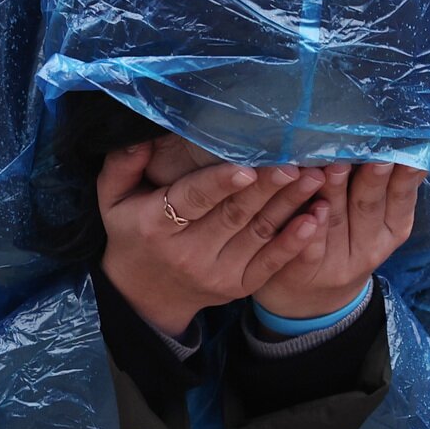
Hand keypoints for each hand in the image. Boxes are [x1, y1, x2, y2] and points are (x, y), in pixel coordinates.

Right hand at [98, 143, 328, 336]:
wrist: (144, 296)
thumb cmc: (131, 233)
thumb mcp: (112, 199)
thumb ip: (122, 164)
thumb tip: (139, 132)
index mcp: (156, 225)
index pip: (192, 201)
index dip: (220, 184)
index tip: (248, 167)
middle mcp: (188, 252)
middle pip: (234, 214)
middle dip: (269, 186)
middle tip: (298, 160)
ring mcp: (217, 272)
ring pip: (259, 233)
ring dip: (291, 205)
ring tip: (317, 178)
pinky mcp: (239, 286)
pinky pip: (272, 263)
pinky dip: (296, 241)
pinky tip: (316, 218)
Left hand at [254, 161, 426, 320]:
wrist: (312, 300)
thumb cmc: (345, 241)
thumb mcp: (376, 221)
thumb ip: (388, 188)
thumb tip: (411, 144)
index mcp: (392, 230)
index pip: (400, 200)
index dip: (403, 178)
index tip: (405, 152)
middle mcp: (369, 248)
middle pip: (369, 207)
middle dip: (372, 179)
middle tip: (375, 154)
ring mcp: (337, 262)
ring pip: (336, 221)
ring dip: (336, 192)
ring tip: (334, 165)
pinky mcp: (307, 272)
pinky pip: (309, 248)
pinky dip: (309, 229)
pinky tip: (308, 209)